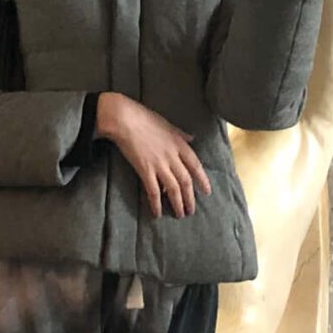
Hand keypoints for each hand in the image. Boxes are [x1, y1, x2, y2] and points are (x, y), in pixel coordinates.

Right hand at [96, 93, 212, 219]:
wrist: (125, 119)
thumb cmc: (145, 118)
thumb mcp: (168, 124)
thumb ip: (181, 134)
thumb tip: (192, 138)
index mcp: (179, 144)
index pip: (196, 166)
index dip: (202, 180)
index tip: (207, 192)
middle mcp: (172, 156)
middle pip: (186, 181)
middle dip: (190, 198)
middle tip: (191, 211)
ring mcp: (159, 164)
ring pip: (173, 188)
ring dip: (177, 203)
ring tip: (179, 214)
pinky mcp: (145, 170)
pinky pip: (153, 191)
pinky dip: (156, 203)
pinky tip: (157, 213)